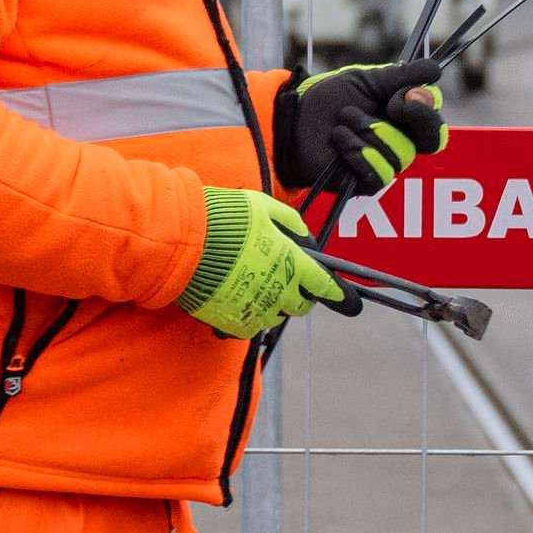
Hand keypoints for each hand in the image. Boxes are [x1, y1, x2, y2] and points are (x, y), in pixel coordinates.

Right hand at [175, 189, 354, 339]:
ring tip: (255, 284)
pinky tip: (237, 298)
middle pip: (301, 305)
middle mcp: (278, 292)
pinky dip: (249, 314)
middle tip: (288, 282)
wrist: (183, 240)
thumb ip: (290, 223)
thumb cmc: (225, 218)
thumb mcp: (263, 206)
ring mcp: (255, 310)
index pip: (323, 284)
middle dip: (300, 296)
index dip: (338, 293)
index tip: (349, 301)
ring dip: (273, 303)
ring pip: (276, 316)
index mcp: (291, 263)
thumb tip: (304, 238)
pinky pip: (250, 326)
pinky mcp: (232, 323)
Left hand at [275, 60, 448, 196]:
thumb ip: (401, 76)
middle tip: (392, 106)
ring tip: (344, 118)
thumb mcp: (367, 80)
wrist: (296, 120)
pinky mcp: (367, 183)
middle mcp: (401, 143)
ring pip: (400, 153)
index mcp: (405, 119)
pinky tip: (339, 138)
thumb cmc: (330, 99)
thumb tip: (436, 69)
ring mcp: (385, 164)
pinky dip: (357, 151)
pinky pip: (379, 172)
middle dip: (416, 120)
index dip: (427, 108)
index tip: (407, 94)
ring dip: (369, 129)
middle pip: (431, 140)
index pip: (435, 119)